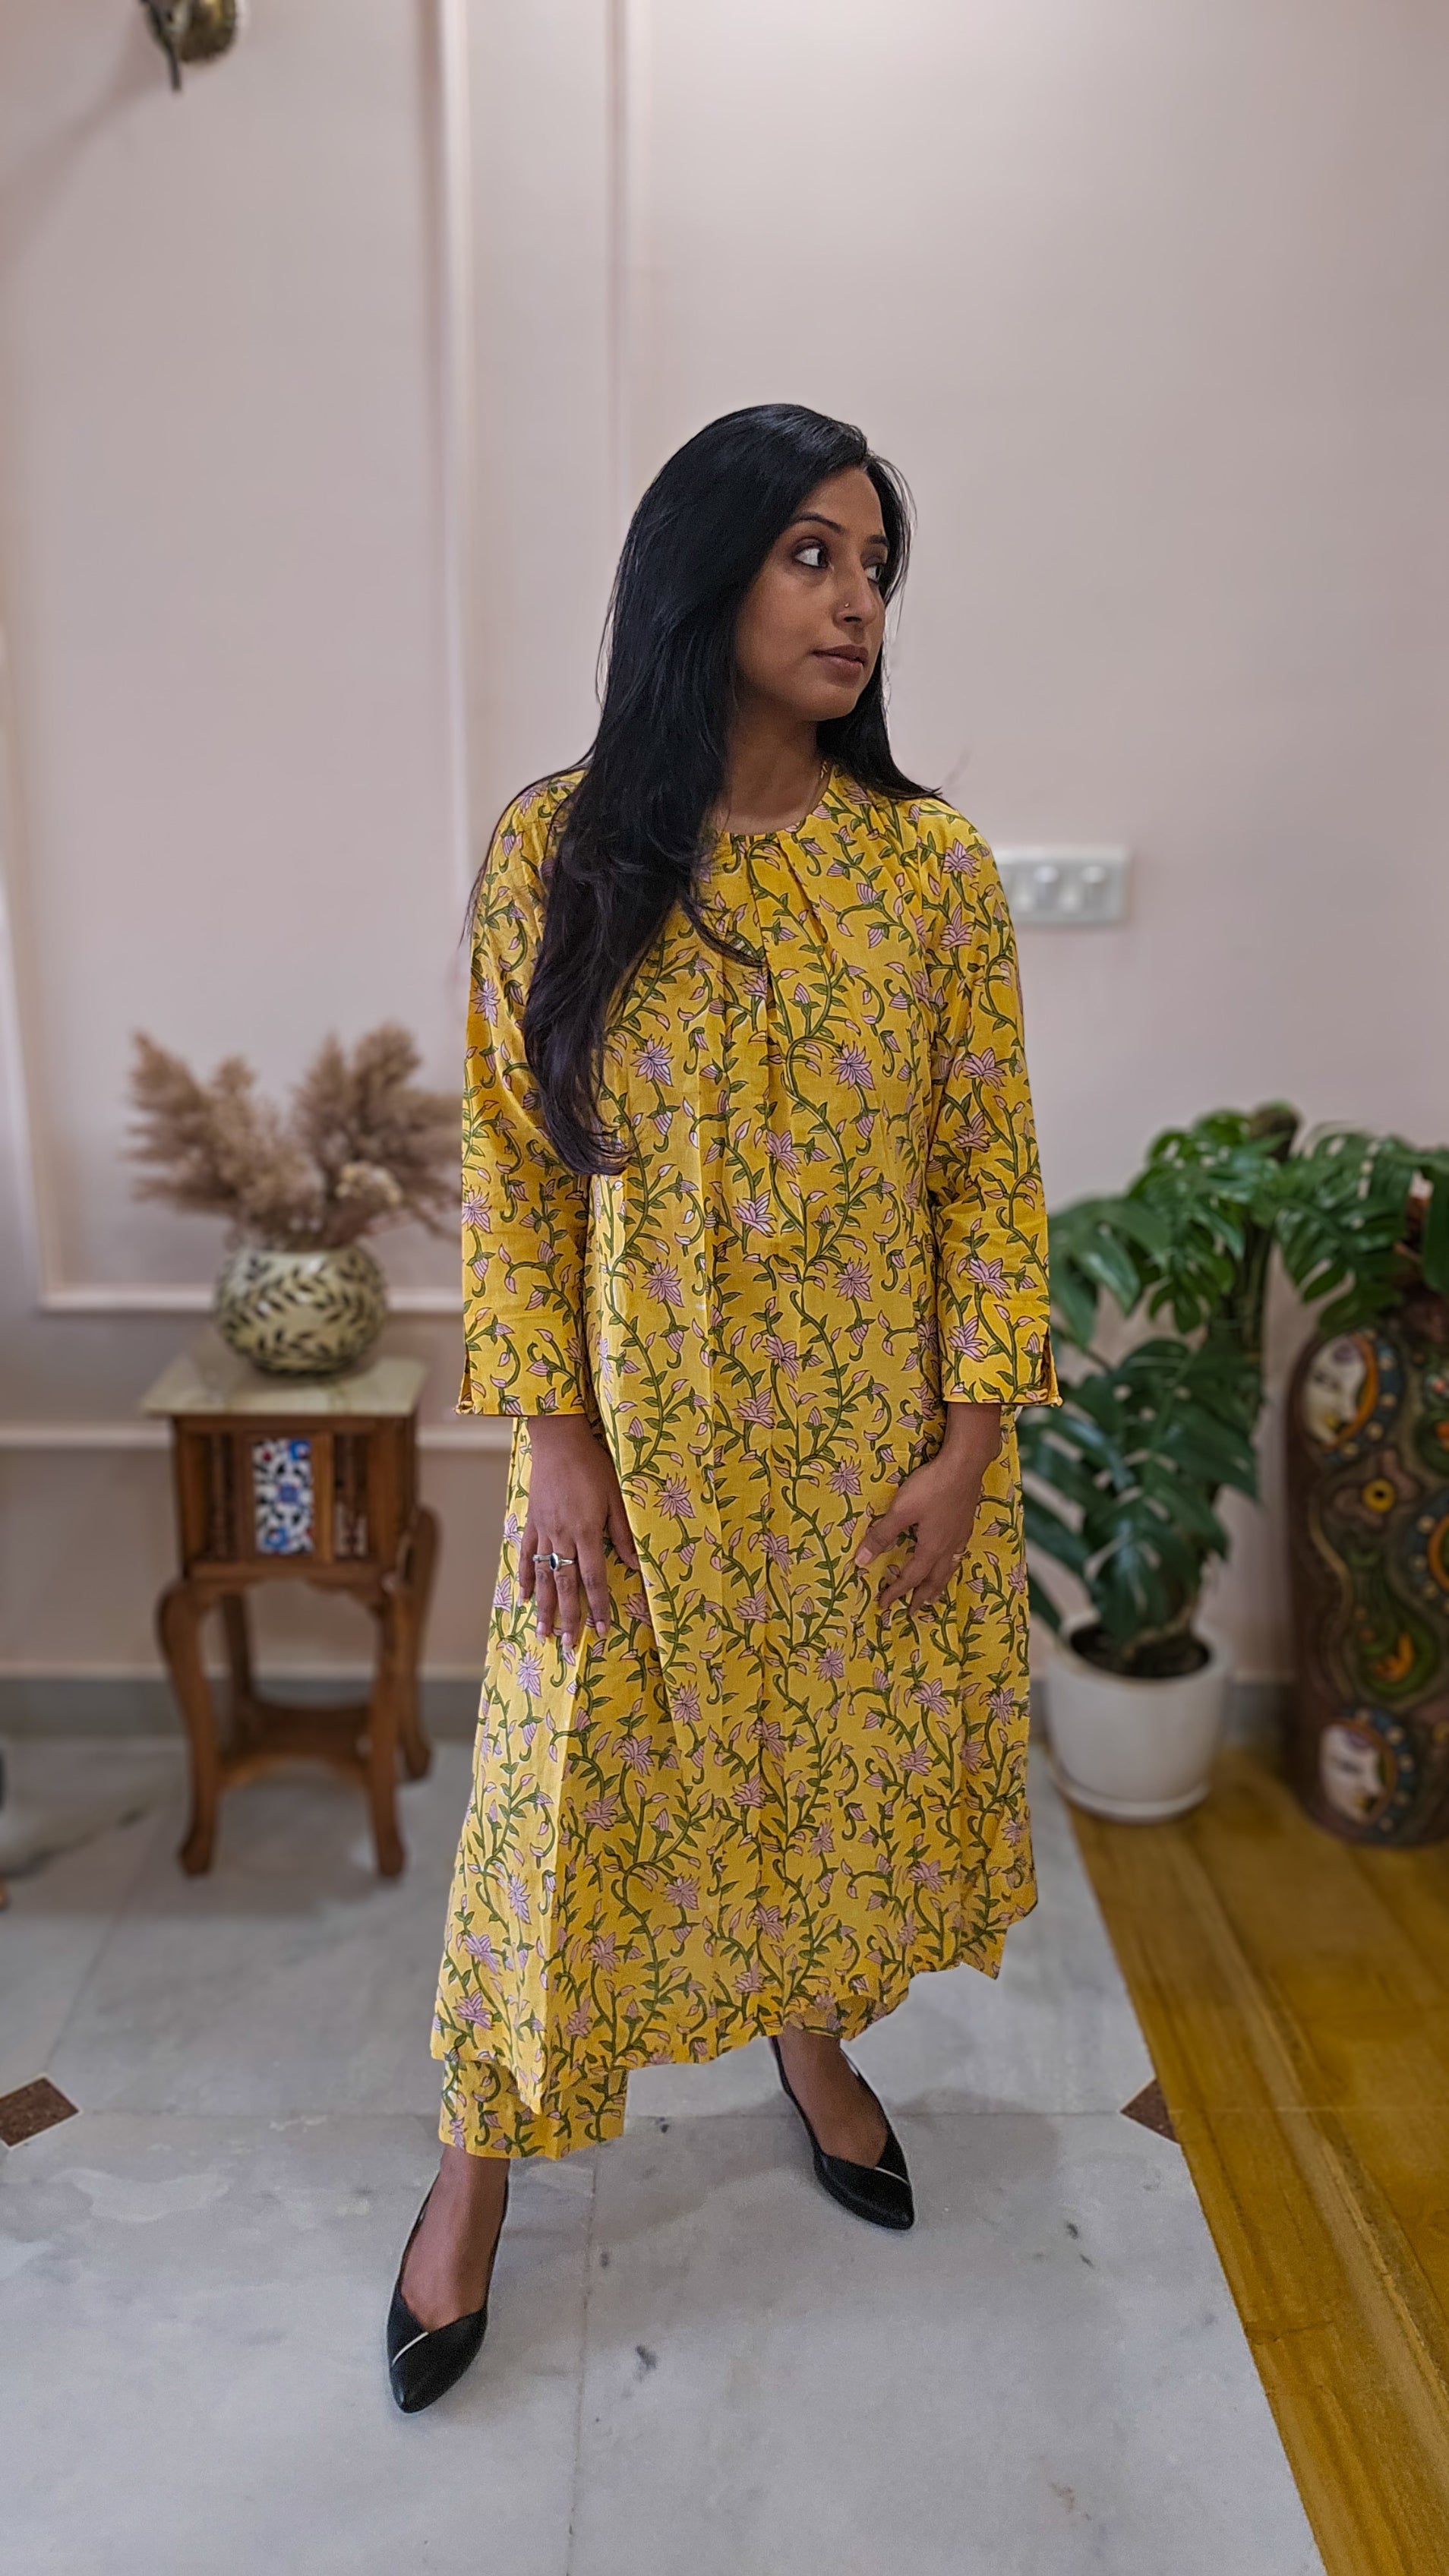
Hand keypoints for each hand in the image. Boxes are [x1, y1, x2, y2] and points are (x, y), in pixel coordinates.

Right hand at [520, 1416, 639, 1651]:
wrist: (558, 1441)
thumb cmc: (592, 1466)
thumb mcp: (616, 1497)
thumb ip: (622, 1533)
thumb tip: (633, 1563)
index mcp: (586, 1532)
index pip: (593, 1578)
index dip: (597, 1607)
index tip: (601, 1630)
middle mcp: (562, 1537)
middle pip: (566, 1585)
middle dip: (569, 1618)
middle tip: (569, 1645)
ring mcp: (544, 1531)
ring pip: (544, 1577)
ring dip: (545, 1607)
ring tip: (544, 1633)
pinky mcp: (532, 1523)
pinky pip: (527, 1556)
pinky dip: (526, 1579)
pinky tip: (526, 1598)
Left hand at [854, 1402, 1002, 1613]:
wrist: (965, 1465)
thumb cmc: (931, 1487)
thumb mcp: (900, 1511)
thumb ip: (881, 1536)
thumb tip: (860, 1564)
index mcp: (931, 1549)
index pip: (910, 1578)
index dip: (895, 1593)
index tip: (883, 1605)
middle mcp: (948, 1548)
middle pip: (934, 1581)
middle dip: (922, 1597)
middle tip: (913, 1613)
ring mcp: (960, 1536)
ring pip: (949, 1569)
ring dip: (939, 1585)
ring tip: (934, 1596)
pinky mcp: (966, 1523)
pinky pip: (958, 1555)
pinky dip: (950, 1566)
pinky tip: (951, 1558)